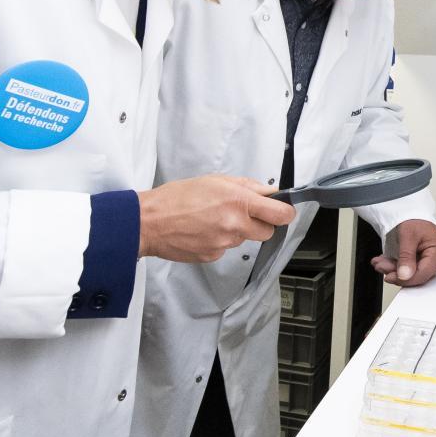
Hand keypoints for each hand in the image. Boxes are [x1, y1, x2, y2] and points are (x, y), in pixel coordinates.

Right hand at [138, 175, 295, 261]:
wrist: (150, 222)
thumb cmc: (177, 197)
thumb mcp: (215, 180)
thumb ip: (247, 186)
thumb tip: (269, 192)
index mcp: (238, 202)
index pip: (280, 214)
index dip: (285, 213)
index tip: (282, 210)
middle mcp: (235, 225)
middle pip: (267, 232)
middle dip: (261, 223)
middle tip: (242, 213)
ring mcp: (225, 244)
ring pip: (244, 239)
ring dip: (237, 230)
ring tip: (213, 219)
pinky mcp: (214, 256)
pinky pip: (227, 248)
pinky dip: (220, 240)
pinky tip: (203, 230)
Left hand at [370, 219, 435, 286]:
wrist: (413, 215)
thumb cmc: (415, 221)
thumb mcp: (408, 236)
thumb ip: (406, 256)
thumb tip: (405, 275)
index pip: (423, 274)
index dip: (405, 279)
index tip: (390, 276)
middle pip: (416, 275)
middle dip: (396, 272)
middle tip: (381, 265)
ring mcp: (433, 263)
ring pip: (411, 274)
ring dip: (393, 269)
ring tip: (381, 262)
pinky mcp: (425, 264)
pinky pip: (410, 270)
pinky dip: (396, 266)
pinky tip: (386, 262)